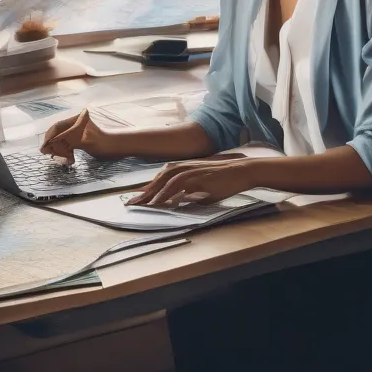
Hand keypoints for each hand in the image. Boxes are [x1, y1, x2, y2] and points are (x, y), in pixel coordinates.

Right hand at [39, 109, 123, 162]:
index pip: (57, 126)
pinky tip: (69, 160)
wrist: (116, 147)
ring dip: (60, 150)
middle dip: (53, 144)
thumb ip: (66, 141)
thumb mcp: (83, 141)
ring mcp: (77, 132)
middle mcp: (75, 123)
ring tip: (58, 158)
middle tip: (47, 154)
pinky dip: (66, 153)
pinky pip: (68, 145)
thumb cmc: (102, 142)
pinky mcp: (80, 140)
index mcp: (76, 118)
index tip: (44, 147)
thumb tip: (48, 144)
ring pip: (62, 140)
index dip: (49, 137)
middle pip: (58, 133)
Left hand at [126, 157, 258, 206]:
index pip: (160, 179)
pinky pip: (178, 186)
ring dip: (152, 193)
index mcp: (183, 169)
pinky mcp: (197, 177)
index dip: (147, 189)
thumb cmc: (223, 180)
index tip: (135, 198)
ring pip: (165, 181)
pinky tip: (160, 201)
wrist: (240, 171)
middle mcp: (184, 167)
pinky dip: (167, 193)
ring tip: (141, 204)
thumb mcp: (202, 187)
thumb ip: (188, 193)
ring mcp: (190, 171)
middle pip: (158, 179)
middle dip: (144, 192)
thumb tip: (176, 203)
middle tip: (131, 203)